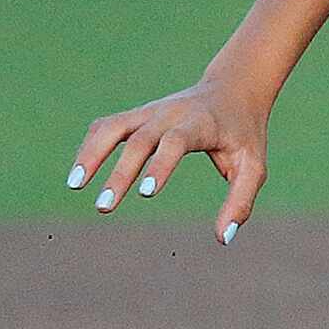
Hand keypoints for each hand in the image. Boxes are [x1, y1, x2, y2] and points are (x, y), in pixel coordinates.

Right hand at [73, 79, 269, 243]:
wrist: (234, 89)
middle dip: (120, 173)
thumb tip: (223, 239)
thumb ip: (240, 201)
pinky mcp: (137, 115)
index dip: (160, 165)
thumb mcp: (253, 166)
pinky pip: (106, 127)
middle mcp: (171, 115)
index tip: (145, 193)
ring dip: (91, 154)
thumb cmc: (244, 133)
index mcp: (201, 124)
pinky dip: (89, 148)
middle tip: (105, 207)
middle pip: (139, 140)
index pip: (176, 141)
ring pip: (113, 127)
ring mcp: (150, 112)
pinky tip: (79, 176)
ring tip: (75, 186)